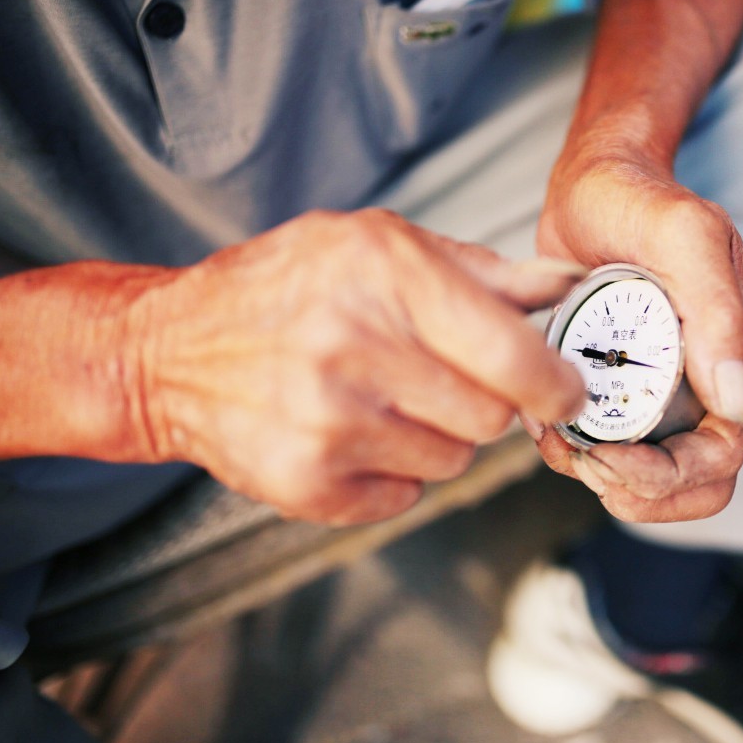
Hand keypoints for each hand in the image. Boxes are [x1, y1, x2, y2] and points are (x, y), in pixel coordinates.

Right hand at [127, 209, 585, 524]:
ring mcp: (328, 423)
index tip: (567, 391)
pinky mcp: (307, 484)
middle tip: (442, 379)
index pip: (513, 358)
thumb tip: (570, 285)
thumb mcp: (382, 245)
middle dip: (485, 403)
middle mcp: (355, 349)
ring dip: (439, 437)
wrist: (172, 350)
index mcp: (386, 277)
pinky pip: (406, 497)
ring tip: (385, 399)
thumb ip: (486, 271)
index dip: (556, 384)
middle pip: (492, 418)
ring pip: (454, 460)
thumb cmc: (290, 287)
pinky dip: (394, 474)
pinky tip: (352, 432)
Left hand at [530, 155, 742, 522]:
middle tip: (583, 461)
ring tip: (559, 444)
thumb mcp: (683, 235)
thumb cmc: (639, 197)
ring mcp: (672, 384)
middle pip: (696, 481)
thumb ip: (719, 311)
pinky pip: (617, 443)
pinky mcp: (631, 383)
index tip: (606, 459)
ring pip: (656, 475)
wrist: (593, 183)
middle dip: (639, 490)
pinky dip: (580, 449)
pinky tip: (548, 423)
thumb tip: (737, 402)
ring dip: (606, 478)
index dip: (668, 478)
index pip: (722, 455)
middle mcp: (715, 377)